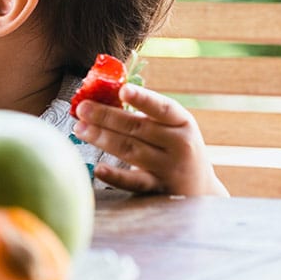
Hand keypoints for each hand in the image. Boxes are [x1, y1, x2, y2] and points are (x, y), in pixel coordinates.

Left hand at [73, 83, 228, 196]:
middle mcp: (179, 144)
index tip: (122, 90)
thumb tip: (100, 97)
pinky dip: (115, 176)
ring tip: (79, 128)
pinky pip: (134, 182)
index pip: (162, 108)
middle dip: (106, 116)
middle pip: (137, 128)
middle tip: (82, 108)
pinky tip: (98, 169)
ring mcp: (168, 168)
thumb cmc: (175, 147)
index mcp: (182, 122)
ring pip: (130, 150)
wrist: (200, 188)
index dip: (142, 98)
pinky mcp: (158, 188)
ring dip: (101, 138)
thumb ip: (144, 114)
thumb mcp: (171, 127)